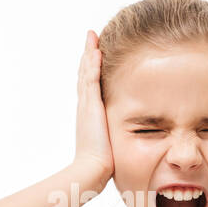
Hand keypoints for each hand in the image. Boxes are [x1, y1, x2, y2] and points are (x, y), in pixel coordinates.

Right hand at [74, 30, 113, 180]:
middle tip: (90, 39)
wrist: (92, 169)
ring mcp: (86, 104)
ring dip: (89, 54)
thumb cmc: (103, 164)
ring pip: (86, 72)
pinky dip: (92, 63)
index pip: (90, 87)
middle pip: (85, 75)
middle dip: (88, 57)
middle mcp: (85, 106)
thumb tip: (122, 143)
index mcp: (90, 115)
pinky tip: (96, 50)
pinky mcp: (90, 105)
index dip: (91, 71)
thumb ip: (115, 138)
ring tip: (92, 37)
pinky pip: (91, 78)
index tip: (95, 56)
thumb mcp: (110, 145)